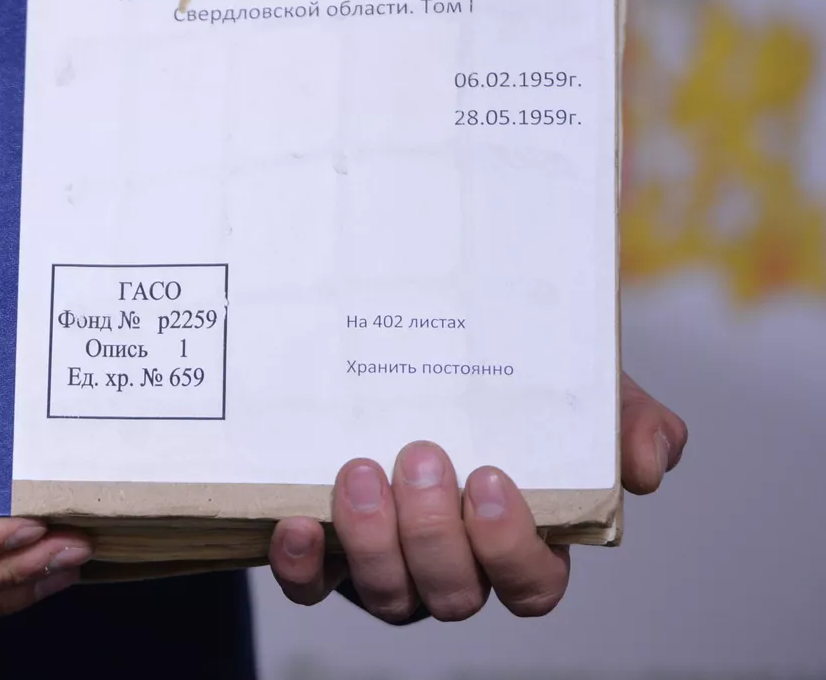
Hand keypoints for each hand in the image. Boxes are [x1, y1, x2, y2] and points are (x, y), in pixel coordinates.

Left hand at [267, 371, 687, 621]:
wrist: (416, 350)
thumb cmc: (511, 385)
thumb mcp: (581, 388)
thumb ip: (630, 420)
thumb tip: (648, 465)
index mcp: (522, 543)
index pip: (532, 587)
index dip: (511, 549)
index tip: (489, 479)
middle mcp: (456, 567)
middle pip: (454, 595)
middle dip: (433, 535)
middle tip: (419, 458)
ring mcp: (389, 565)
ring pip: (387, 595)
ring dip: (372, 542)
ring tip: (359, 471)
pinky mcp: (327, 554)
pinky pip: (311, 586)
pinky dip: (301, 564)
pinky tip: (297, 521)